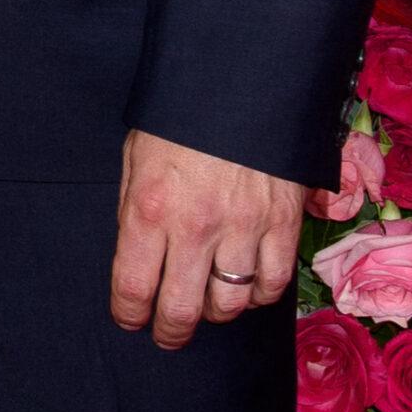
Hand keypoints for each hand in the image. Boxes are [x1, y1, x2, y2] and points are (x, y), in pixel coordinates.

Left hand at [109, 128, 299, 348]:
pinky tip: (246, 283)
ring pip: (231, 304)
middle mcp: (196, 227)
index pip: (134, 288)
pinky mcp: (283, 224)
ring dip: (215, 311)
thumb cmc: (180, 116)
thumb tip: (136, 257)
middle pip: (182, 312)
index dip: (128, 314)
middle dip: (170, 331)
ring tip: (206, 301)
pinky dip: (259, 293)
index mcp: (150, 208)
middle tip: (167, 332)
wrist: (241, 78)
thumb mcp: (137, 155)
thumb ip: (135, 209)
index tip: (129, 318)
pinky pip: (274, 284)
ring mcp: (244, 228)